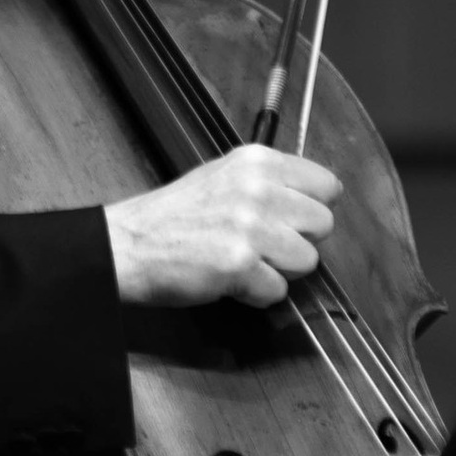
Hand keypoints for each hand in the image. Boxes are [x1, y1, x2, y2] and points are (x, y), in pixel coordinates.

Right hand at [104, 146, 338, 308]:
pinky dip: (257, 294)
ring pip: (307, 260)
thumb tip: (312, 201)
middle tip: (264, 246)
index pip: (326, 185)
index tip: (293, 220)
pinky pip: (278, 290)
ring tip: (246, 263)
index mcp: (258, 161)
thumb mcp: (223, 176)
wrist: (130, 245)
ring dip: (280, 270)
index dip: (312, 209)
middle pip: (322, 224)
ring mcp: (251, 226)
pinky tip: (231, 280)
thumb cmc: (175, 217)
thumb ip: (269, 183)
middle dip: (299, 241)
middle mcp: (259, 188)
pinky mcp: (240, 264)